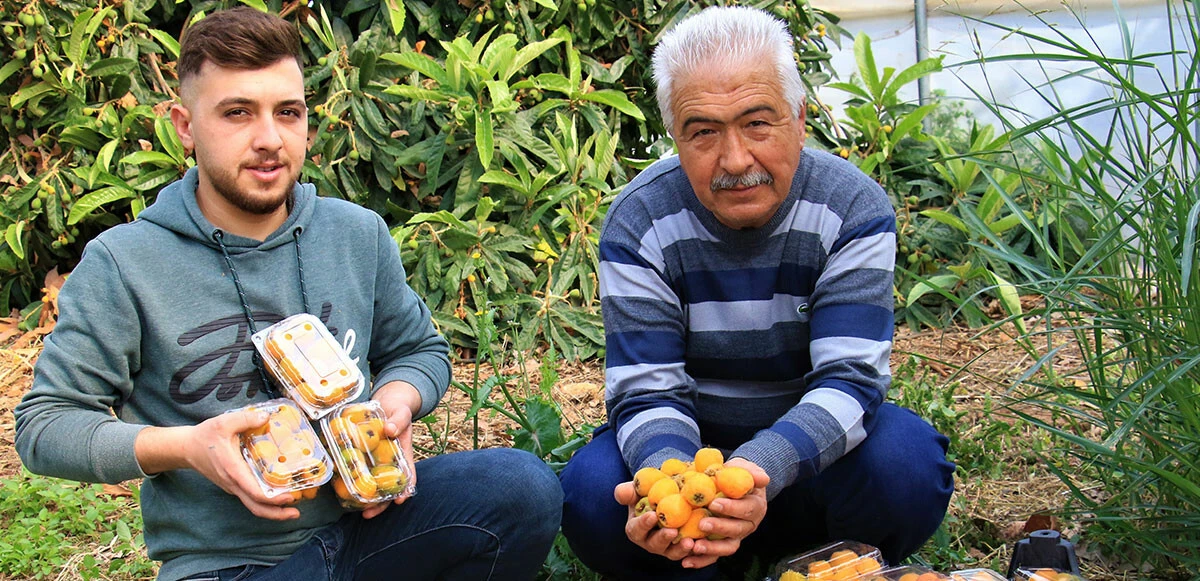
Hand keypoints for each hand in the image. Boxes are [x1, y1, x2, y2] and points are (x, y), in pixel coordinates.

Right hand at [175, 410, 300, 520]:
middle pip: (256, 507)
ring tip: (292, 508)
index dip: (273, 498)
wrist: (186, 448)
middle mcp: (234, 483)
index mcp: (233, 470)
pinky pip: (250, 497)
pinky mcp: (233, 485)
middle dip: (276, 513)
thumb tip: (267, 417)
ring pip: (253, 505)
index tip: (290, 497)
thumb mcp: (224, 422)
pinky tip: (278, 494)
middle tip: (296, 513)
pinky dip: (265, 501)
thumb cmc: (205, 436)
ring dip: (272, 510)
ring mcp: (233, 486)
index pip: (254, 492)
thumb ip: (246, 418)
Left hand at [362, 382, 420, 518]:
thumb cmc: (397, 409)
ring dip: (366, 500)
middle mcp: (391, 463)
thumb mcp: (401, 412)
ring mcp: (377, 462)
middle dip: (380, 504)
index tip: (400, 501)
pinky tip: (342, 492)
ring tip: (356, 511)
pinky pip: (359, 472)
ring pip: (373, 485)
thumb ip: (398, 420)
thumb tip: (390, 429)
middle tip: (368, 515)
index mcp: (403, 455)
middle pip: (388, 488)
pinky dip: (353, 483)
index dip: (405, 490)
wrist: (388, 403)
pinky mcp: (364, 458)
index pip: (408, 476)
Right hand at [615, 481, 696, 561]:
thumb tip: (622, 493)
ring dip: (680, 549)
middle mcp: (651, 541)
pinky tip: (702, 543)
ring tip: (690, 542)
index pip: (636, 529)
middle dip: (663, 539)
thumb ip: (628, 491)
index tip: (653, 515)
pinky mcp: (683, 548)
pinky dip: (696, 551)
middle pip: (655, 544)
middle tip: (672, 531)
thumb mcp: (637, 490)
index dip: (644, 524)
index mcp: (637, 529)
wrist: (669, 496)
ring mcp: (668, 547)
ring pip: (672, 553)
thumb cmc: (649, 493)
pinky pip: (690, 554)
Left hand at [683, 458, 769, 568]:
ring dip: (712, 548)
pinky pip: (714, 555)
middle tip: (702, 524)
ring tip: (695, 546)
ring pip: (728, 547)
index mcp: (755, 507)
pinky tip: (686, 561)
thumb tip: (762, 479)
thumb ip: (752, 473)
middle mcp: (748, 525)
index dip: (731, 508)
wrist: (733, 483)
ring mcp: (736, 536)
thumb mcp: (745, 469)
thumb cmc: (737, 475)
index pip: (746, 509)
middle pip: (737, 530)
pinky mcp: (723, 544)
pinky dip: (701, 560)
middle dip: (719, 528)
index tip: (714, 503)